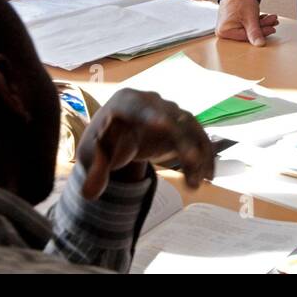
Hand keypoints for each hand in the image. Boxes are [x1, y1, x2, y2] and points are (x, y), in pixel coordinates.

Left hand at [76, 88, 215, 199]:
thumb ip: (94, 173)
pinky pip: (197, 138)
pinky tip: (207, 177)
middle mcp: (153, 102)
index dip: (151, 115)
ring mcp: (171, 112)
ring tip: (197, 182)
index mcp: (126, 102)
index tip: (163, 125)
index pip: (139, 106)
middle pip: (171, 117)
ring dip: (197, 153)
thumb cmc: (104, 142)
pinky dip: (204, 156)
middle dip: (182, 139)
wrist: (119, 138)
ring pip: (189, 129)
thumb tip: (89, 194)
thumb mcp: (94, 156)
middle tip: (191, 161)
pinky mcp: (183, 126)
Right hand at [215, 0, 279, 46]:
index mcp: (224, 31)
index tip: (271, 29)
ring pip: (249, 28)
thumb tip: (260, 44)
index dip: (261, 33)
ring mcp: (229, 26)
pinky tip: (266, 18)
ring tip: (272, 18)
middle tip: (273, 22)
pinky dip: (257, 21)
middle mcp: (225, 30)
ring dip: (262, 23)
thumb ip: (255, 32)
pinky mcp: (234, 22)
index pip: (246, 37)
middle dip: (263, 26)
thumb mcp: (249, 17)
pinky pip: (247, 24)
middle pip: (248, 33)